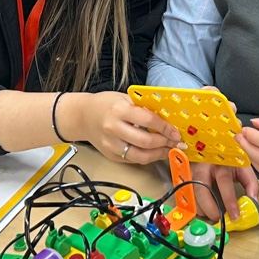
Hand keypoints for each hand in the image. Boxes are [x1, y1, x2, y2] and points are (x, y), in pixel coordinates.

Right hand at [64, 91, 181, 165]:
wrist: (82, 116)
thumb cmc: (105, 104)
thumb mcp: (124, 99)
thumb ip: (143, 108)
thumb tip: (167, 119)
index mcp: (119, 110)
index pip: (148, 120)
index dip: (165, 128)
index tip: (176, 132)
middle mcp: (114, 128)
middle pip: (146, 141)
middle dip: (165, 143)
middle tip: (176, 143)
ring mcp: (111, 144)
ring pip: (140, 156)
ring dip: (158, 155)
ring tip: (168, 150)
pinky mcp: (111, 155)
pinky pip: (133, 160)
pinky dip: (147, 157)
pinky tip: (155, 153)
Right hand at [191, 162, 258, 221]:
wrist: (213, 147)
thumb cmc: (229, 159)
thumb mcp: (243, 167)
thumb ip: (251, 184)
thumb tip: (253, 202)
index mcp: (220, 162)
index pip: (224, 182)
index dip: (229, 201)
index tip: (235, 215)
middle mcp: (204, 165)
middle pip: (202, 189)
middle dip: (210, 208)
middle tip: (218, 218)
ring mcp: (192, 171)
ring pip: (192, 193)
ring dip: (200, 208)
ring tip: (211, 213)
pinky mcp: (185, 176)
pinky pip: (186, 193)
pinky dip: (194, 204)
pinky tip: (202, 208)